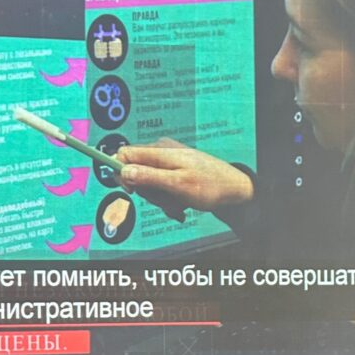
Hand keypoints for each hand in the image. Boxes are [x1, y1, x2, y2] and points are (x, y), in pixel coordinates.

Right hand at [116, 139, 254, 219]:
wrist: (234, 189)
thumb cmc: (210, 185)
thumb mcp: (177, 184)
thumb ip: (149, 177)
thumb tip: (123, 171)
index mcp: (160, 150)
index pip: (124, 154)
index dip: (120, 173)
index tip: (131, 191)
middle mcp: (161, 151)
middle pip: (135, 172)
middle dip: (147, 192)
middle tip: (165, 200)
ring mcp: (168, 160)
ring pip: (148, 183)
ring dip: (160, 199)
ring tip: (178, 204)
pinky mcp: (173, 170)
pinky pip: (160, 185)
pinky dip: (168, 198)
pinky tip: (180, 204)